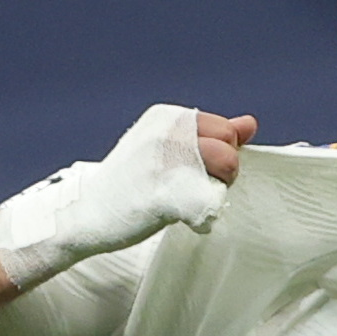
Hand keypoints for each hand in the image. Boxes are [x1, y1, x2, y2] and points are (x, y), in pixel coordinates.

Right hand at [0, 105, 259, 287]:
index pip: (226, 129)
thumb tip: (250, 123)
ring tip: (187, 200)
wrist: (86, 213)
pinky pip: (211, 201)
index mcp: (168, 117)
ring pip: (228, 168)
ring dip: (216, 191)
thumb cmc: (130, 183)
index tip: (194, 170)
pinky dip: (203, 216)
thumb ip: (209, 136)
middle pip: (231, 147)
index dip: (220, 154)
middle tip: (193, 188)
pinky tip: (181, 218)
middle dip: (224, 172)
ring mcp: (167, 160)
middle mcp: (169, 131)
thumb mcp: (167, 148)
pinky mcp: (166, 192)